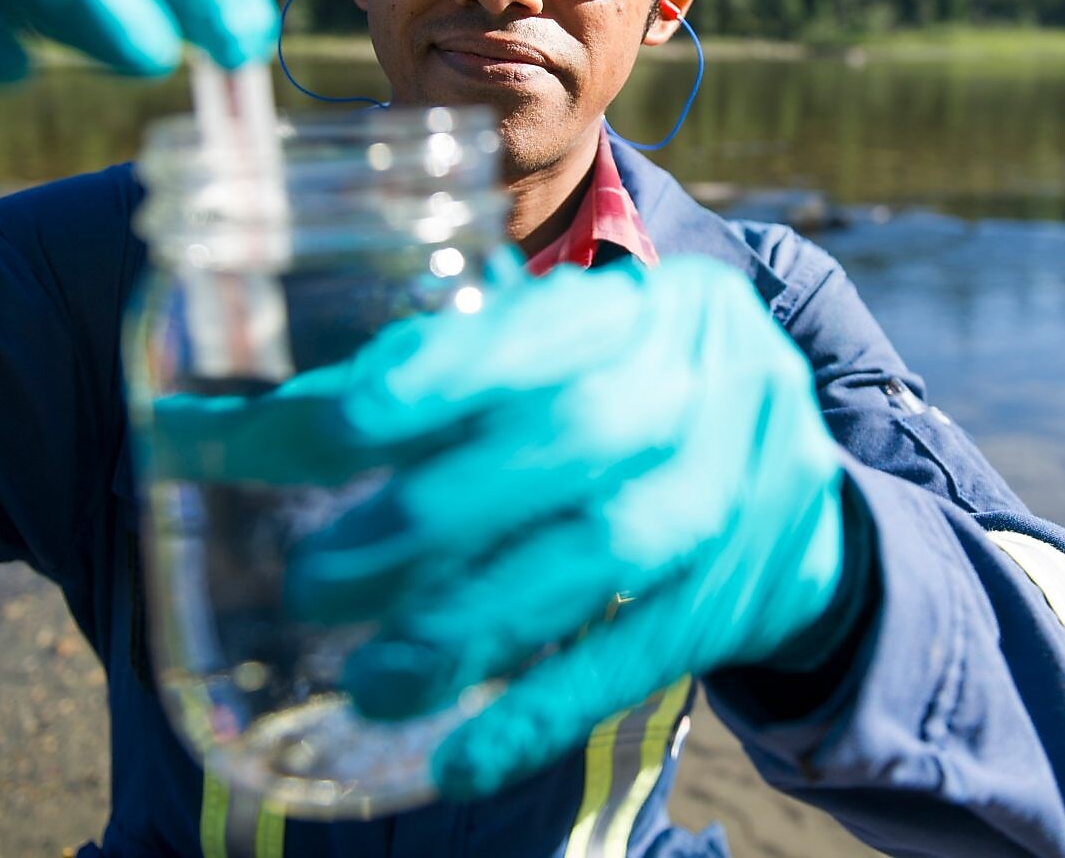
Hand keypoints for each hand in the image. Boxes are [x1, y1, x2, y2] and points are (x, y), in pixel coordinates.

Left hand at [167, 255, 853, 798]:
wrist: (795, 484)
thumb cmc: (630, 398)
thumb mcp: (568, 358)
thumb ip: (446, 379)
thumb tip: (269, 423)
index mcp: (641, 307)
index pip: (537, 326)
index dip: (437, 372)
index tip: (326, 424)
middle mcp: (698, 384)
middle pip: (572, 439)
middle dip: (431, 513)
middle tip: (313, 580)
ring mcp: (730, 490)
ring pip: (605, 555)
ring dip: (472, 622)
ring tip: (368, 678)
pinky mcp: (737, 593)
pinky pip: (645, 655)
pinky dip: (546, 709)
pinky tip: (458, 757)